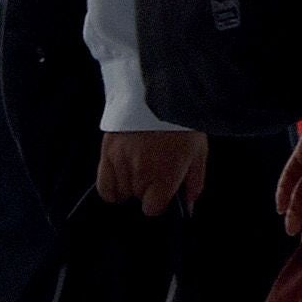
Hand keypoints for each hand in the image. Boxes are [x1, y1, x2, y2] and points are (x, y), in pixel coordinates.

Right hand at [93, 127, 207, 216]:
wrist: (158, 92)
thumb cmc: (182, 123)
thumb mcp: (199, 153)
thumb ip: (194, 183)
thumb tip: (187, 206)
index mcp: (165, 175)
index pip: (152, 209)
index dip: (158, 203)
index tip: (162, 194)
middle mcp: (141, 173)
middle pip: (136, 198)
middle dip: (146, 190)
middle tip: (154, 173)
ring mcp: (121, 163)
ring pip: (120, 192)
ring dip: (129, 186)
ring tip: (138, 170)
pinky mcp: (107, 152)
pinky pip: (103, 185)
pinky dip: (111, 185)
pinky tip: (120, 177)